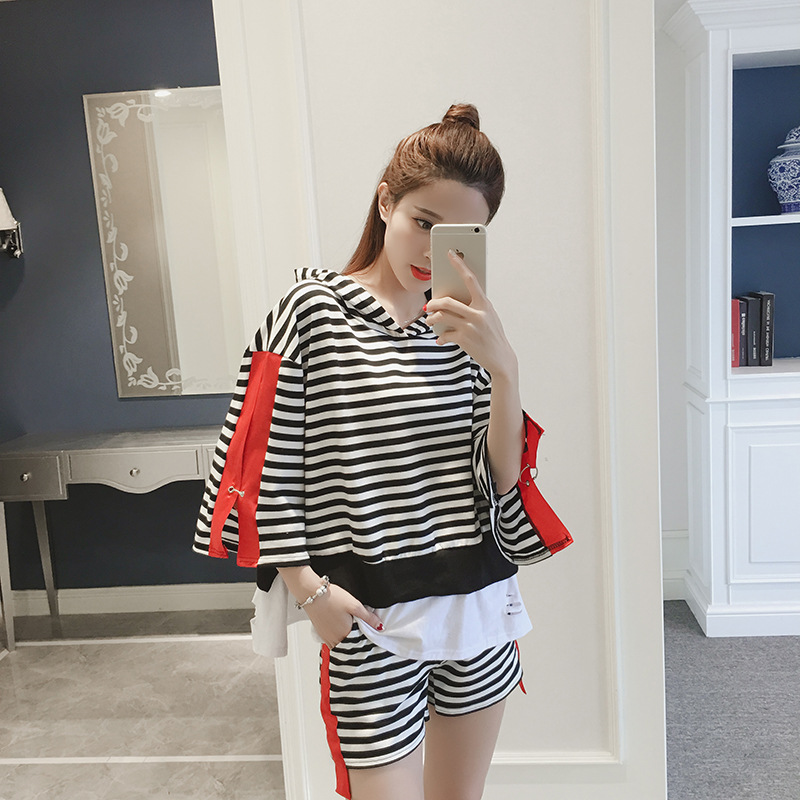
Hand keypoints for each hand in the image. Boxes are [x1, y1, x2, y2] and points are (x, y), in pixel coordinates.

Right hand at [304, 582, 383, 648]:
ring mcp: (326, 638)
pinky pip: (332, 639)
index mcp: (344, 635)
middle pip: (350, 643)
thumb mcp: (354, 605)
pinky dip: (337, 634)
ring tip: (348, 622)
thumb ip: (368, 618)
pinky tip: (339, 623)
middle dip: (355, 637)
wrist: (311, 592)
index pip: (359, 643)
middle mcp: (334, 640)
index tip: (367, 630)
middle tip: (356, 623)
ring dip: (345, 636)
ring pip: (340, 642)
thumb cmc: (331, 597)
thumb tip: (380, 626)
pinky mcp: (321, 633)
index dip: (365, 637)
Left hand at [425, 249, 517, 378]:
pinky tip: (440, 339)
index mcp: (485, 304)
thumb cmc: (493, 335)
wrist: (501, 358)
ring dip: (431, 319)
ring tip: (430, 321)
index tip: (450, 254)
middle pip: (447, 301)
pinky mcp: (464, 340)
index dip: (460, 265)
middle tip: (427, 306)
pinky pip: (445, 334)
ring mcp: (470, 327)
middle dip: (433, 303)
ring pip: (441, 317)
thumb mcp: (489, 316)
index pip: (471, 279)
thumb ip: (475, 306)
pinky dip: (440, 337)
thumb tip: (454, 299)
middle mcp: (478, 313)